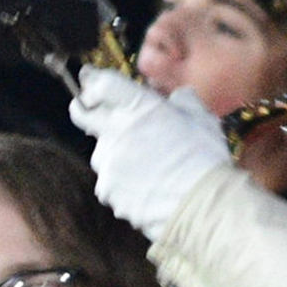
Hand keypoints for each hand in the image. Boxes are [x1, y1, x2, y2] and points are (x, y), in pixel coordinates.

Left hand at [71, 67, 236, 243]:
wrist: (200, 206)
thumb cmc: (204, 159)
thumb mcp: (202, 119)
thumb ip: (184, 100)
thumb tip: (176, 97)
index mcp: (138, 106)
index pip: (101, 84)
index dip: (94, 82)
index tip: (91, 81)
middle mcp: (115, 130)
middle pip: (82, 114)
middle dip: (83, 108)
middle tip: (87, 108)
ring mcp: (108, 162)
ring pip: (101, 151)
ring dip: (113, 152)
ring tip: (142, 164)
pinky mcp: (108, 190)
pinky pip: (109, 181)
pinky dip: (122, 182)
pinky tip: (144, 187)